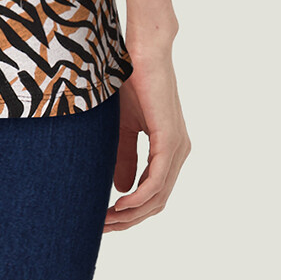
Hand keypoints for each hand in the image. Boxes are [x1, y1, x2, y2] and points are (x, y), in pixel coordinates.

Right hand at [104, 48, 190, 231]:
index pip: (154, 193)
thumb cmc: (133, 82)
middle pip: (157, 202)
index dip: (131, 212)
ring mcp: (177, 148)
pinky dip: (139, 197)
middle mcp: (179, 152)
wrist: (143, 51)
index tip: (105, 221)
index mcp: (170, 149)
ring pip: (158, 196)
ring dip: (131, 214)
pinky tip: (120, 204)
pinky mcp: (170, 140)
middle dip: (129, 220)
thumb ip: (125, 157)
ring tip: (106, 221)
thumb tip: (120, 190)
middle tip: (102, 228)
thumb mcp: (124, 127)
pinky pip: (157, 180)